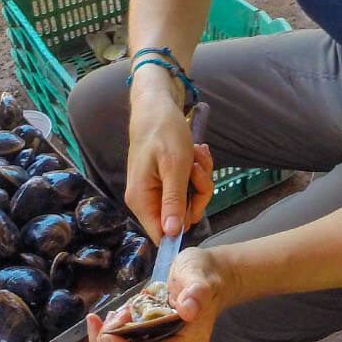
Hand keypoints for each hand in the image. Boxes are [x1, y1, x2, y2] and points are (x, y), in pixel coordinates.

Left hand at [86, 246, 230, 341]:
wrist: (210, 277)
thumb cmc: (206, 276)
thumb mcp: (201, 276)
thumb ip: (197, 291)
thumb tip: (189, 309)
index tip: (108, 333)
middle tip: (112, 315)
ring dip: (109, 341)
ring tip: (112, 313)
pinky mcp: (152, 339)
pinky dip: (112, 335)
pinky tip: (112, 315)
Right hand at [125, 96, 215, 242]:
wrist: (157, 106)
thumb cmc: (164, 132)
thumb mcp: (175, 167)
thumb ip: (174, 201)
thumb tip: (172, 235)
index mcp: (142, 200)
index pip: (162, 235)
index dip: (183, 225)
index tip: (195, 199)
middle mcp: (146, 199)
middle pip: (182, 217)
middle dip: (198, 192)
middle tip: (197, 169)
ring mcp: (156, 190)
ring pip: (190, 199)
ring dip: (200, 177)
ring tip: (196, 154)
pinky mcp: (165, 181)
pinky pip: (188, 186)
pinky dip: (197, 170)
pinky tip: (196, 153)